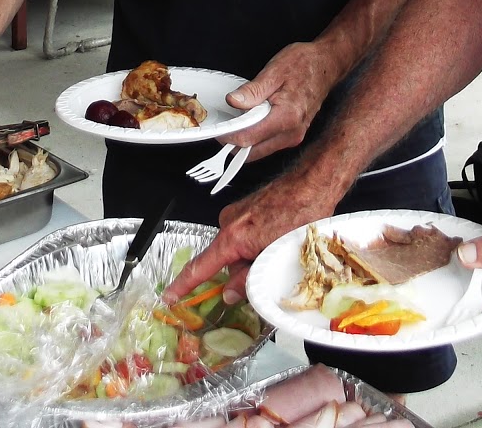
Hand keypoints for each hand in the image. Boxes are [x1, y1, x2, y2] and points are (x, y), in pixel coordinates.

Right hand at [163, 162, 346, 303]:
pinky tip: (276, 239)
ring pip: (237, 250)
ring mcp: (236, 213)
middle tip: (269, 268)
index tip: (169, 297)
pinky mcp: (246, 209)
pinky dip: (256, 244)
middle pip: (225, 262)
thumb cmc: (299, 214)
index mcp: (232, 236)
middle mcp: (229, 222)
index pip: (199, 267)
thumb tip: (230, 295)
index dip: (182, 285)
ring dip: (252, 257)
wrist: (312, 184)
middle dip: (242, 272)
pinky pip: (244, 236)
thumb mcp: (273, 257)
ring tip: (279, 248)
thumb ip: (248, 279)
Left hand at [218, 41, 335, 161]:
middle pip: (252, 152)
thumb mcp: (274, 71)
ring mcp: (294, 137)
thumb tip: (233, 102)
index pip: (248, 138)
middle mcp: (292, 133)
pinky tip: (251, 120)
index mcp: (287, 117)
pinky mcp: (293, 135)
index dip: (227, 135)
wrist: (327, 64)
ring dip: (244, 140)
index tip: (216, 128)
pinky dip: (255, 137)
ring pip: (259, 151)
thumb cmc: (304, 64)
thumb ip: (252, 91)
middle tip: (223, 124)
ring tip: (237, 119)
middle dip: (233, 141)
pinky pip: (268, 144)